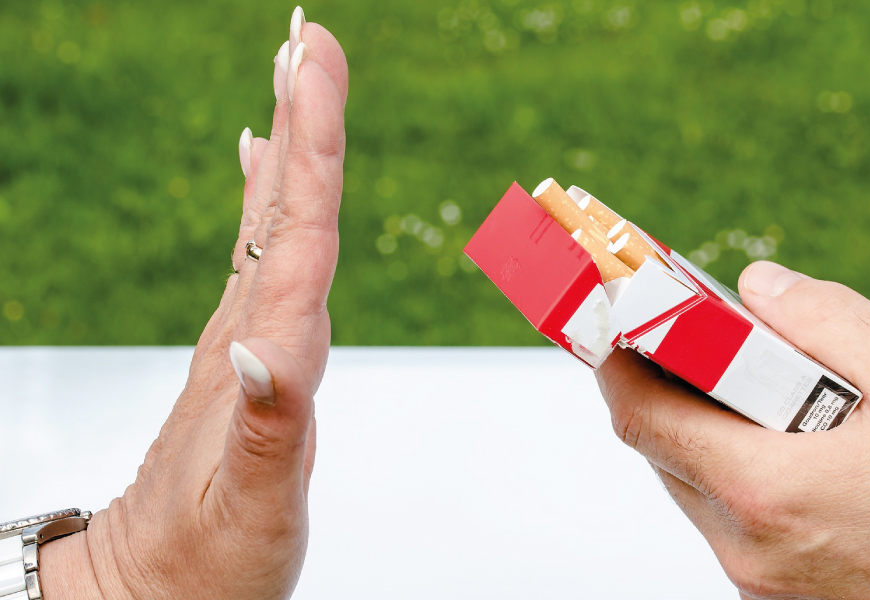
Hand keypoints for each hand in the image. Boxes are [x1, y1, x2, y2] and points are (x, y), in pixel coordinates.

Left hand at [38, 8, 347, 599]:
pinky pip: (261, 253)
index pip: (294, 231)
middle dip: (301, 115)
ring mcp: (241, 338)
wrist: (148, 589)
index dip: (311, 143)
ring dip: (289, 141)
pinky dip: (269, 197)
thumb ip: (266, 429)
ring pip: (271, 220)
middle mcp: (248, 332)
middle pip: (280, 206)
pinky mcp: (242, 353)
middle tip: (309, 38)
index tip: (313, 64)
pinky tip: (264, 166)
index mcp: (261, 356)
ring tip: (297, 76)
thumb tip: (268, 346)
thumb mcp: (248, 512)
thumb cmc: (207, 564)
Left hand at [597, 261, 869, 598]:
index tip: (614, 319)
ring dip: (704, 431)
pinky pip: (727, 520)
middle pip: (661, 450)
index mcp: (766, 489)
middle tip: (691, 339)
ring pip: (692, 486)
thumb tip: (756, 287)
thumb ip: (823, 318)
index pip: (642, 416)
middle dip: (667, 387)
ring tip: (755, 390)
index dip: (617, 359)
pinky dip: (736, 474)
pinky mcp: (777, 594)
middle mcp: (747, 545)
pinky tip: (789, 446)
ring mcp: (758, 579)